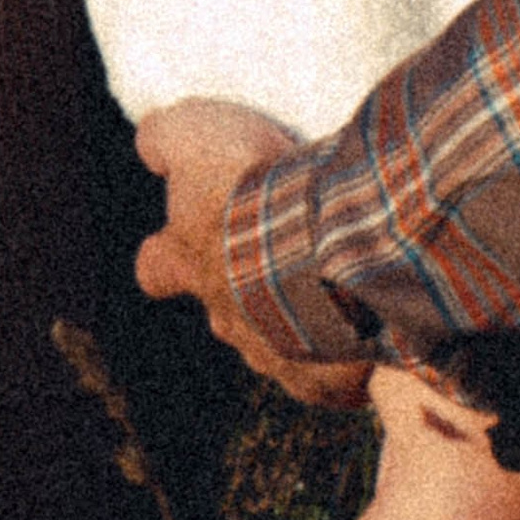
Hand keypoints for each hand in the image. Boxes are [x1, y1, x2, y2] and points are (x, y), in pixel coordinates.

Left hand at [133, 100, 374, 409]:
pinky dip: (347, 356)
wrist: (329, 248)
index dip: (165, 255)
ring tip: (333, 285)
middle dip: (245, 288)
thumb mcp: (195, 136)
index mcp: (190, 263)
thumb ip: (164, 138)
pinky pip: (334, 377)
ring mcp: (276, 355)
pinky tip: (369, 326)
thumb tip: (150, 141)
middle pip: (223, 311)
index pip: (155, 268)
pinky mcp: (327, 383)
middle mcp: (225, 317)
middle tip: (279, 253)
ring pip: (278, 342)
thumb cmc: (254, 191)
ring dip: (297, 317)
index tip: (184, 239)